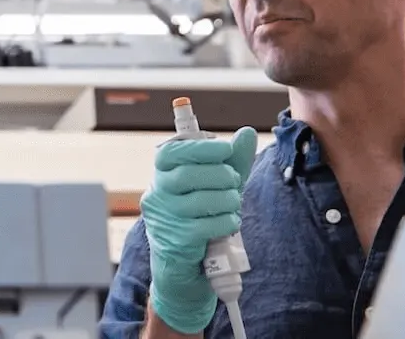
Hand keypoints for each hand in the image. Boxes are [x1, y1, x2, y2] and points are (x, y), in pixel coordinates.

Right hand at [141, 126, 257, 333]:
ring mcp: (165, 219)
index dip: (200, 147)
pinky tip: (228, 224)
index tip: (225, 149)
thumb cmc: (199, 222)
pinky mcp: (177, 242)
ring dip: (228, 200)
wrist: (184, 272)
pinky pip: (210, 224)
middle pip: (189, 174)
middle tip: (233, 182)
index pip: (171, 152)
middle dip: (222, 175)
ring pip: (203, 199)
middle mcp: (157, 195)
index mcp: (161, 176)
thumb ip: (231, 162)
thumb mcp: (215, 188)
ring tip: (232, 206)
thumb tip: (247, 133)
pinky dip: (227, 222)